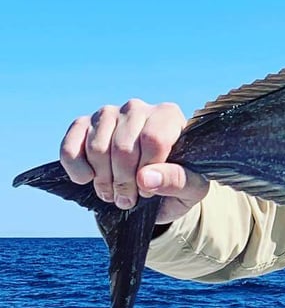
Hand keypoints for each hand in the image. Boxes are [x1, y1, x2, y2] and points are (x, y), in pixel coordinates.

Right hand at [59, 99, 208, 223]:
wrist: (153, 187)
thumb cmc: (177, 183)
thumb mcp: (191, 188)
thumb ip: (177, 181)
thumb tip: (145, 178)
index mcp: (169, 116)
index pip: (153, 139)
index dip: (148, 170)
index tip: (150, 191)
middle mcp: (138, 108)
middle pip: (123, 147)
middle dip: (123, 182)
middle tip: (129, 199)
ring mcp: (109, 114)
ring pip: (97, 148)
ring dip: (103, 180)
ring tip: (114, 193)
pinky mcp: (83, 124)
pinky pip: (70, 146)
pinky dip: (76, 169)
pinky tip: (88, 179)